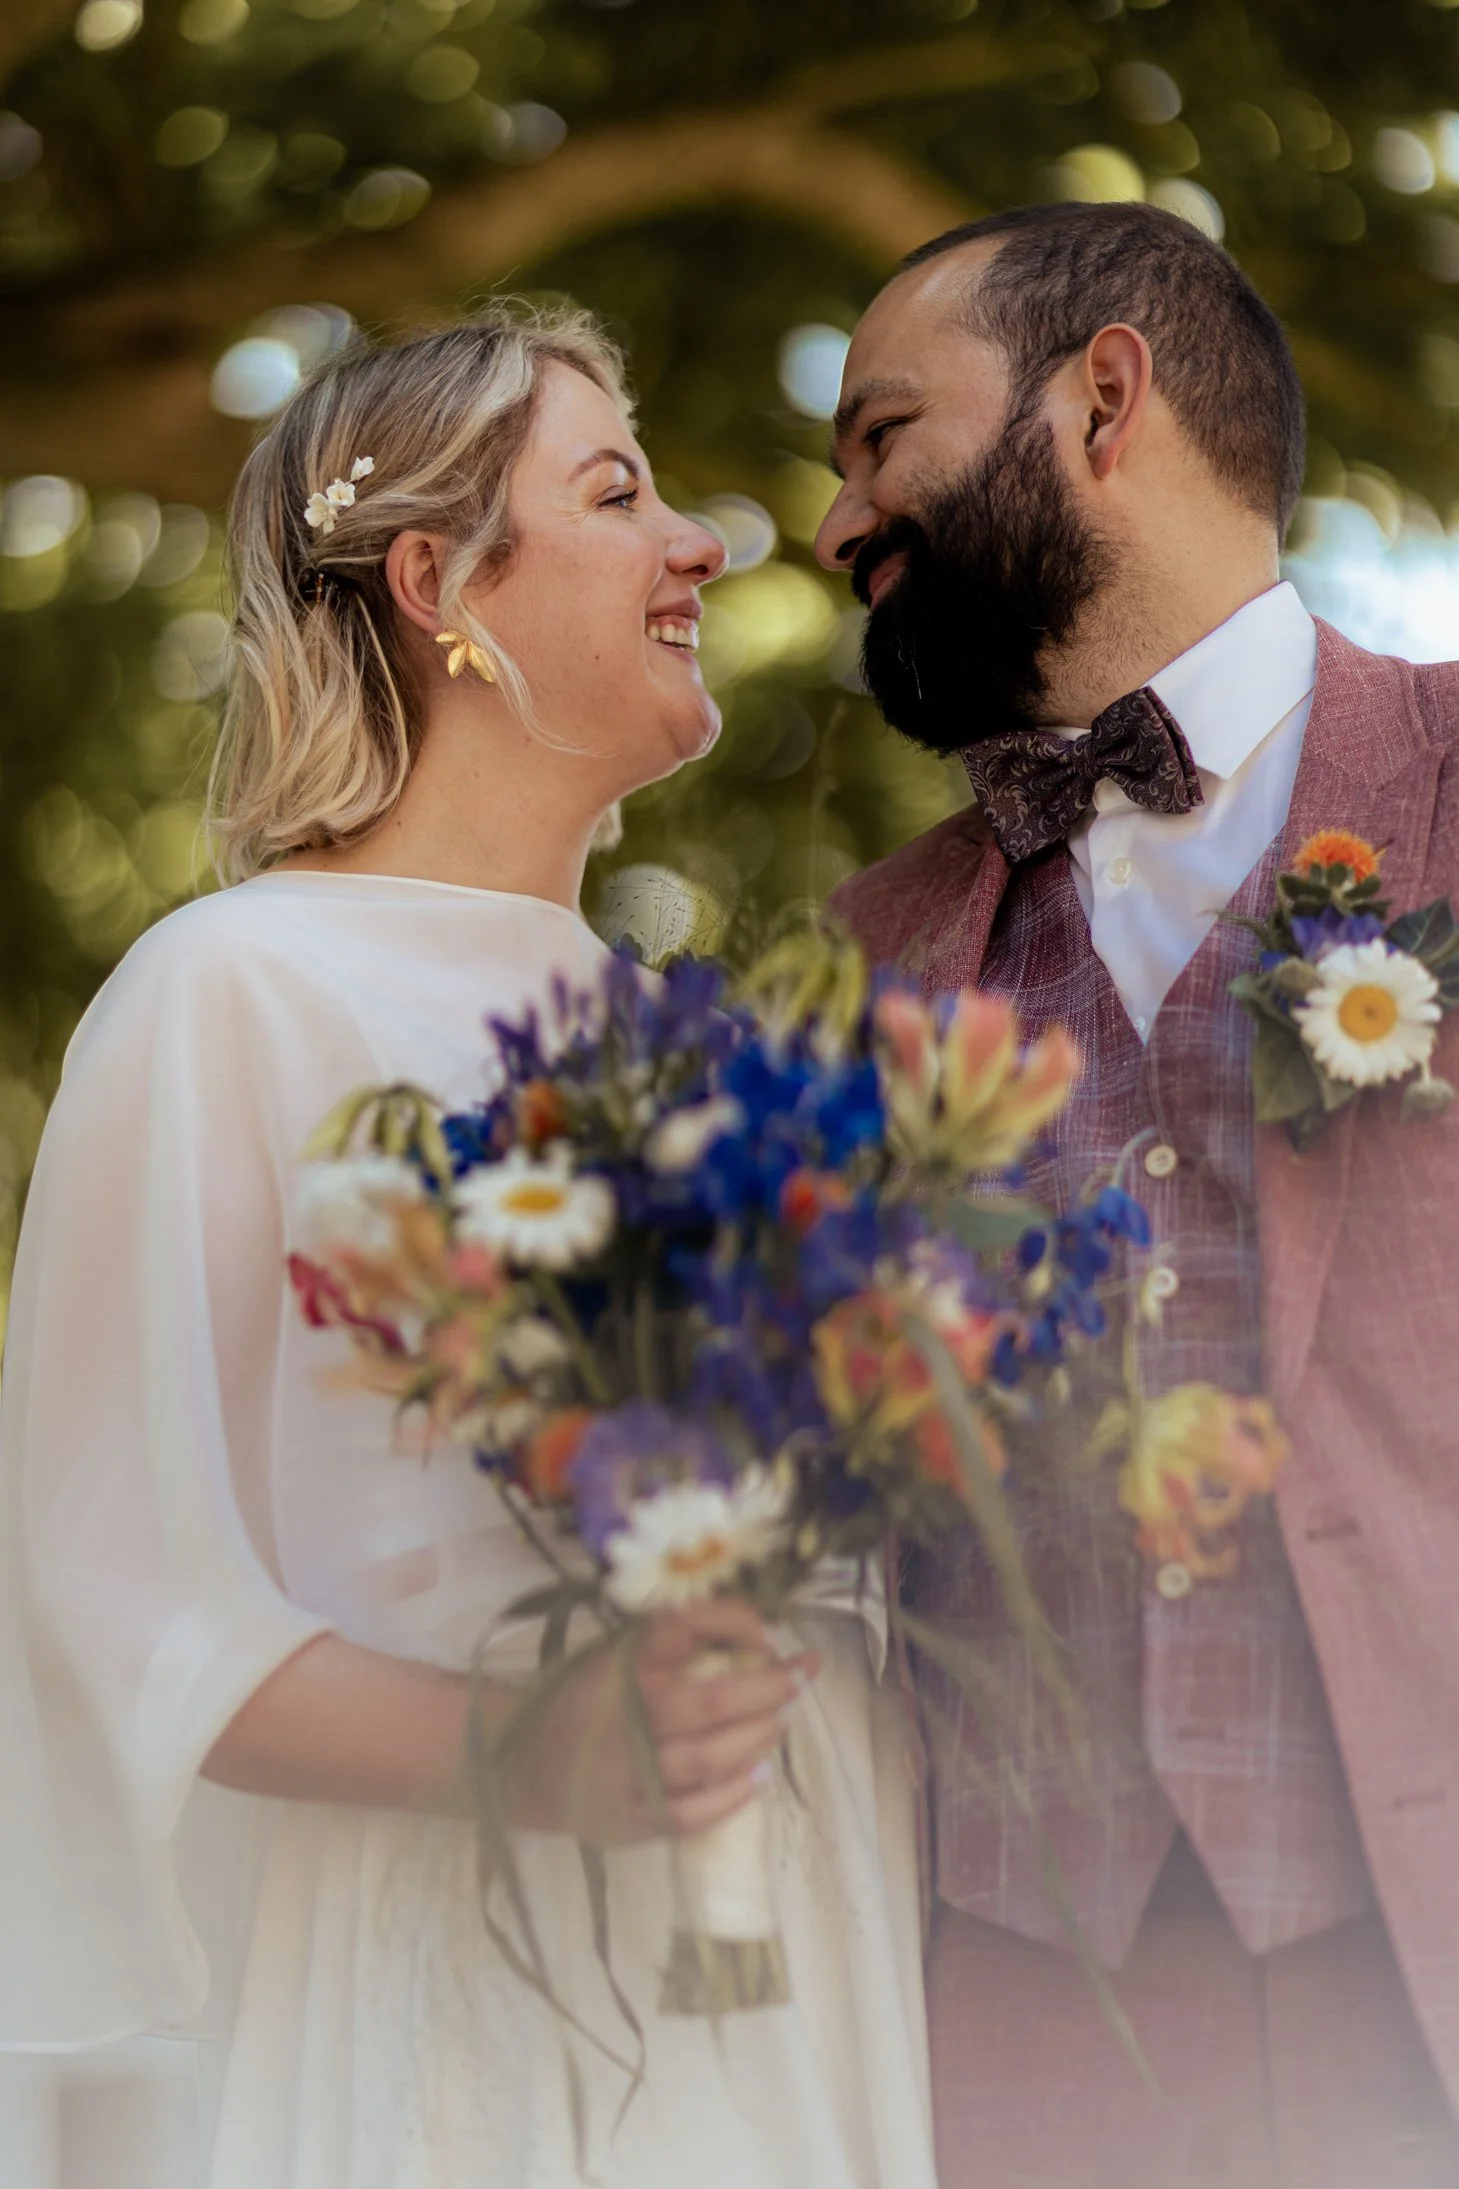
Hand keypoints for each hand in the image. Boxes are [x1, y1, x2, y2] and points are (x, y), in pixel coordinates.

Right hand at [503, 1598, 816, 1843]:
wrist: (521, 1764)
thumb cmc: (585, 1701)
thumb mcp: (617, 1657)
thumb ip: (673, 1643)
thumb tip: (753, 1632)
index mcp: (620, 1667)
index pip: (682, 1628)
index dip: (733, 1624)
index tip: (771, 1633)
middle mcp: (625, 1718)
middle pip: (710, 1702)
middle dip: (768, 1688)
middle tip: (803, 1676)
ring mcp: (627, 1775)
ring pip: (707, 1759)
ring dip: (756, 1738)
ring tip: (778, 1724)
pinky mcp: (629, 1820)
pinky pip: (691, 1813)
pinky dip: (732, 1796)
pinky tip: (759, 1776)